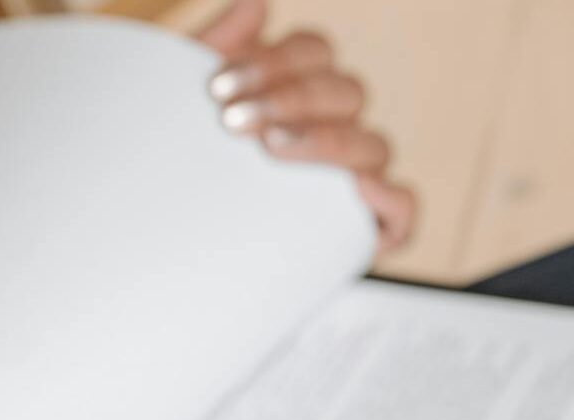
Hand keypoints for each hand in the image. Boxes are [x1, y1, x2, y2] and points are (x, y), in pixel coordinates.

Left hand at [195, 0, 415, 252]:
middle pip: (349, 91)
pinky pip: (402, 204)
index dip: (276, 61)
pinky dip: (385, 195)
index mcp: (298, 90)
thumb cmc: (189, 167)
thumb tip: (256, 2)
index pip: (317, 51)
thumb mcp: (188, 105)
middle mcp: (335, 128)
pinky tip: (349, 189)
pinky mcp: (370, 226)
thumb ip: (222, 46)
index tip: (219, 89)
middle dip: (292, 100)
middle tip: (234, 125)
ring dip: (326, 143)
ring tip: (272, 154)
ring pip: (375, 143)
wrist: (171, 241)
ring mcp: (357, 177)